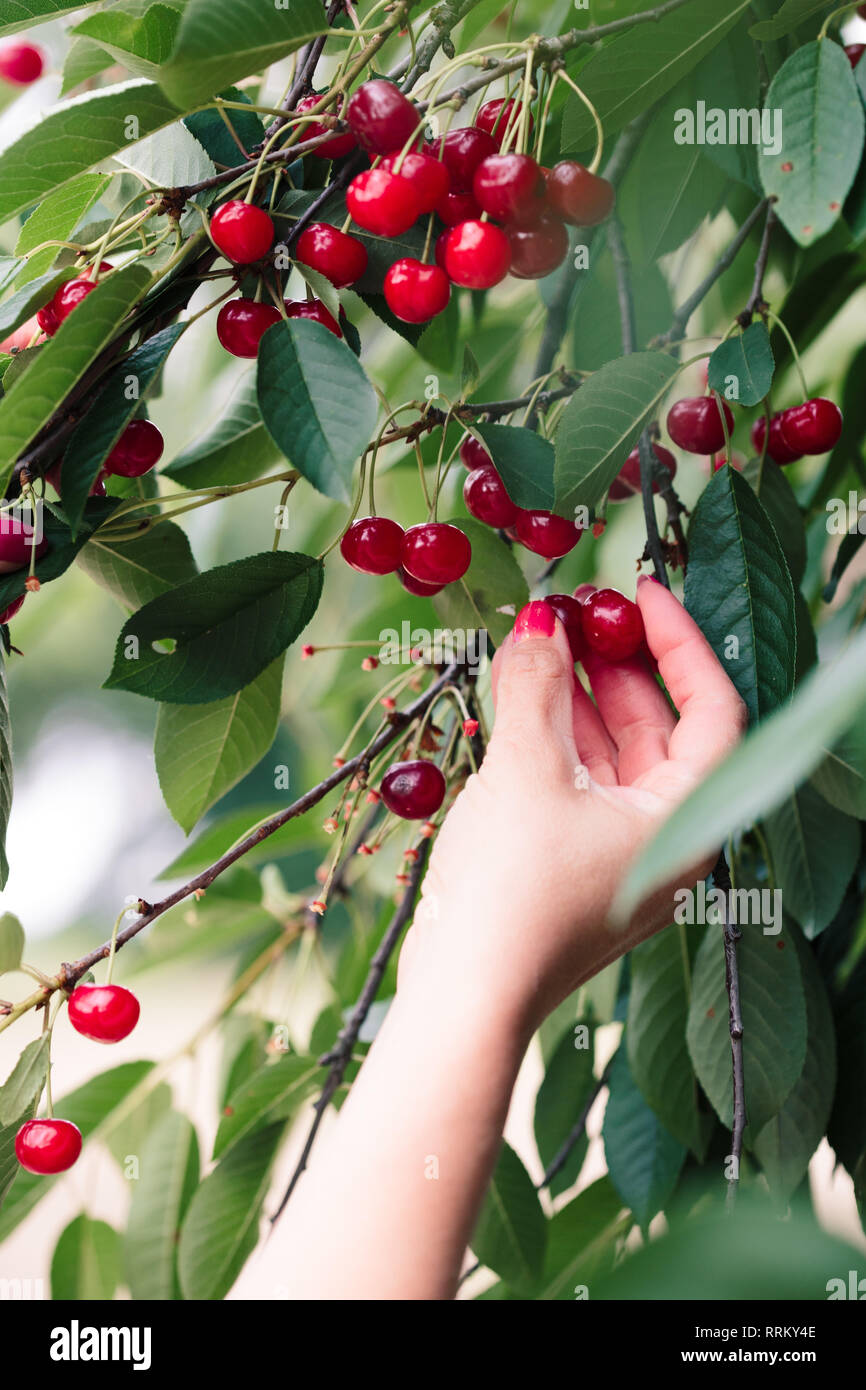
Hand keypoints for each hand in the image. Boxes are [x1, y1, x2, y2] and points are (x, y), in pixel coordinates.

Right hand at [398, 578, 746, 1035]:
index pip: (713, 708)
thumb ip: (535, 684)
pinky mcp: (573, 868)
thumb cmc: (513, 889)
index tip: (637, 590)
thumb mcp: (526, 770)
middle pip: (660, 728)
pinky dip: (554, 736)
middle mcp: (665, 838)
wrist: (464, 995)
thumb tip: (540, 619)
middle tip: (577, 608)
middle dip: (617, 662)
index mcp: (686, 819)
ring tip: (541, 638)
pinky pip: (578, 783)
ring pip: (613, 754)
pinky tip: (520, 693)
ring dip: (578, 694)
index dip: (679, 640)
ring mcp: (618, 856)